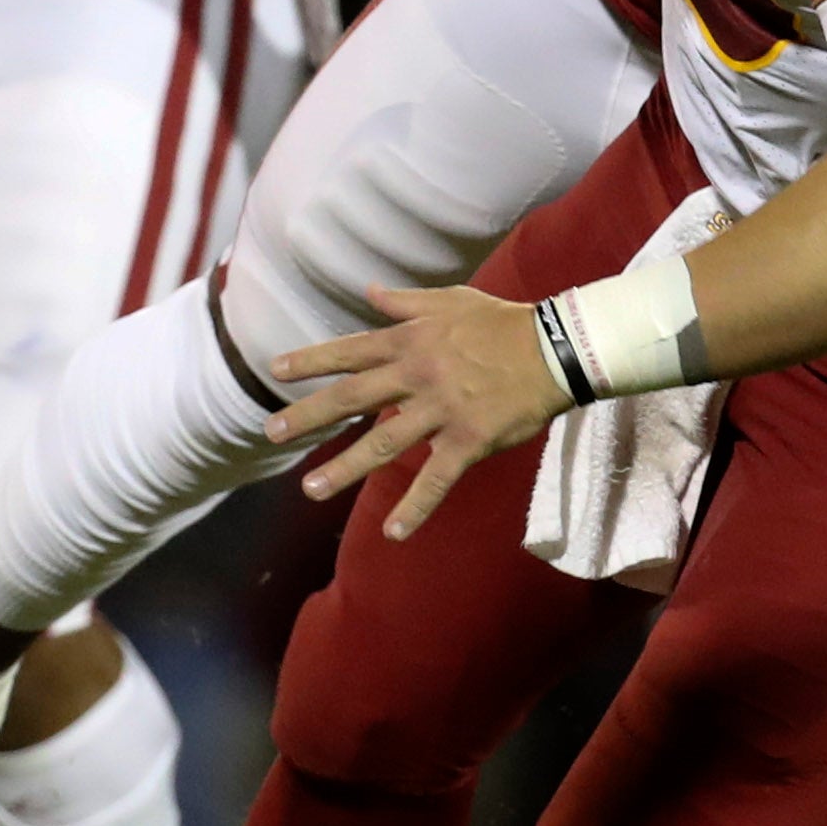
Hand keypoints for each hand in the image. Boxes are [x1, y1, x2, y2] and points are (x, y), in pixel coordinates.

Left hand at [268, 282, 572, 540]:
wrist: (555, 349)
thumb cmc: (501, 323)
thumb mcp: (450, 301)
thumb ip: (404, 301)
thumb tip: (368, 292)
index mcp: (410, 341)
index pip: (350, 351)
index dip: (312, 361)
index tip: (275, 370)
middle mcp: (416, 376)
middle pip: (352, 398)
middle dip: (308, 416)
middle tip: (271, 432)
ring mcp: (440, 411)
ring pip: (383, 444)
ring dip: (344, 469)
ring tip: (311, 490)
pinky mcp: (467, 441)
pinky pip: (436, 479)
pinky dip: (415, 508)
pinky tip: (393, 533)